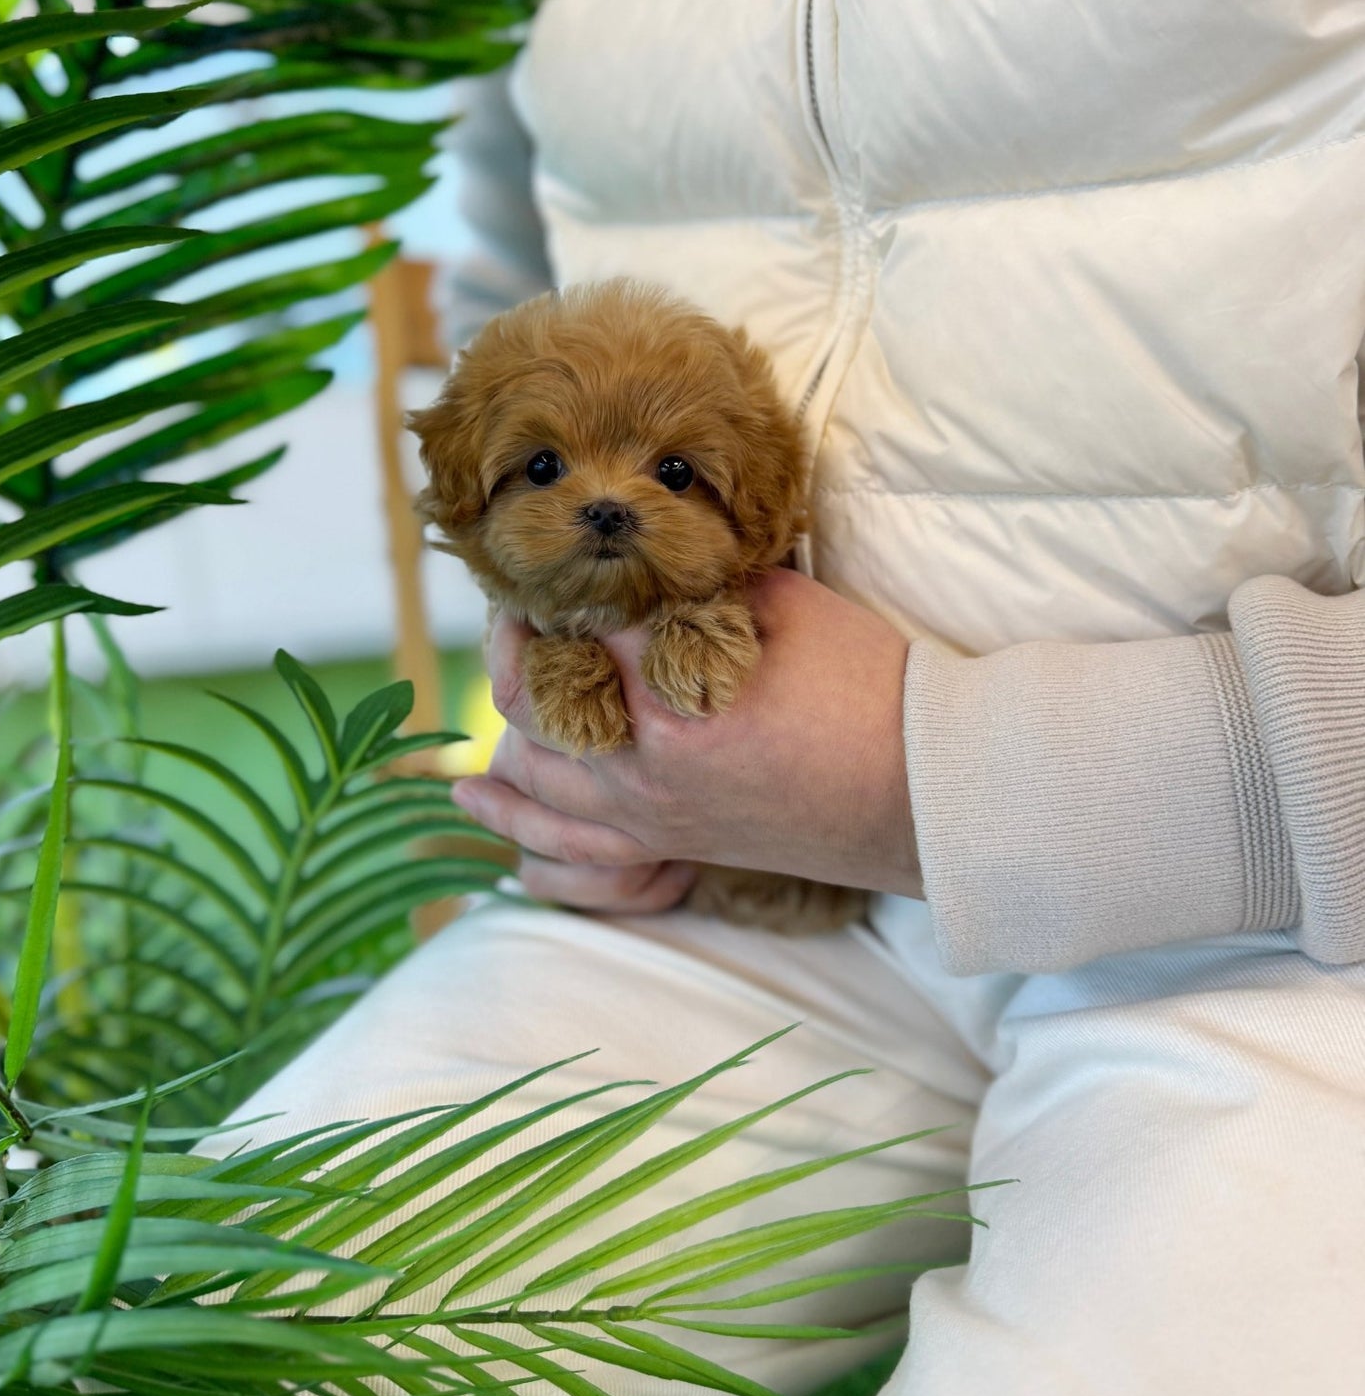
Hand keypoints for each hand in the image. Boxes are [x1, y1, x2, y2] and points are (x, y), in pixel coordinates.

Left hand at [451, 568, 922, 913]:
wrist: (924, 794)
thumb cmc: (870, 690)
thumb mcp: (786, 604)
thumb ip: (701, 580)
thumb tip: (644, 556)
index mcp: (674, 696)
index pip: (581, 621)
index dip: (568, 579)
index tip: (567, 548)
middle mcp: (644, 765)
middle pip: (531, 697)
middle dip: (518, 639)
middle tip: (529, 599)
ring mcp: (649, 815)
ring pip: (533, 772)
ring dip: (508, 717)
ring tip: (504, 668)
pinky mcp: (665, 845)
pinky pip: (563, 847)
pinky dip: (514, 819)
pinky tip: (473, 797)